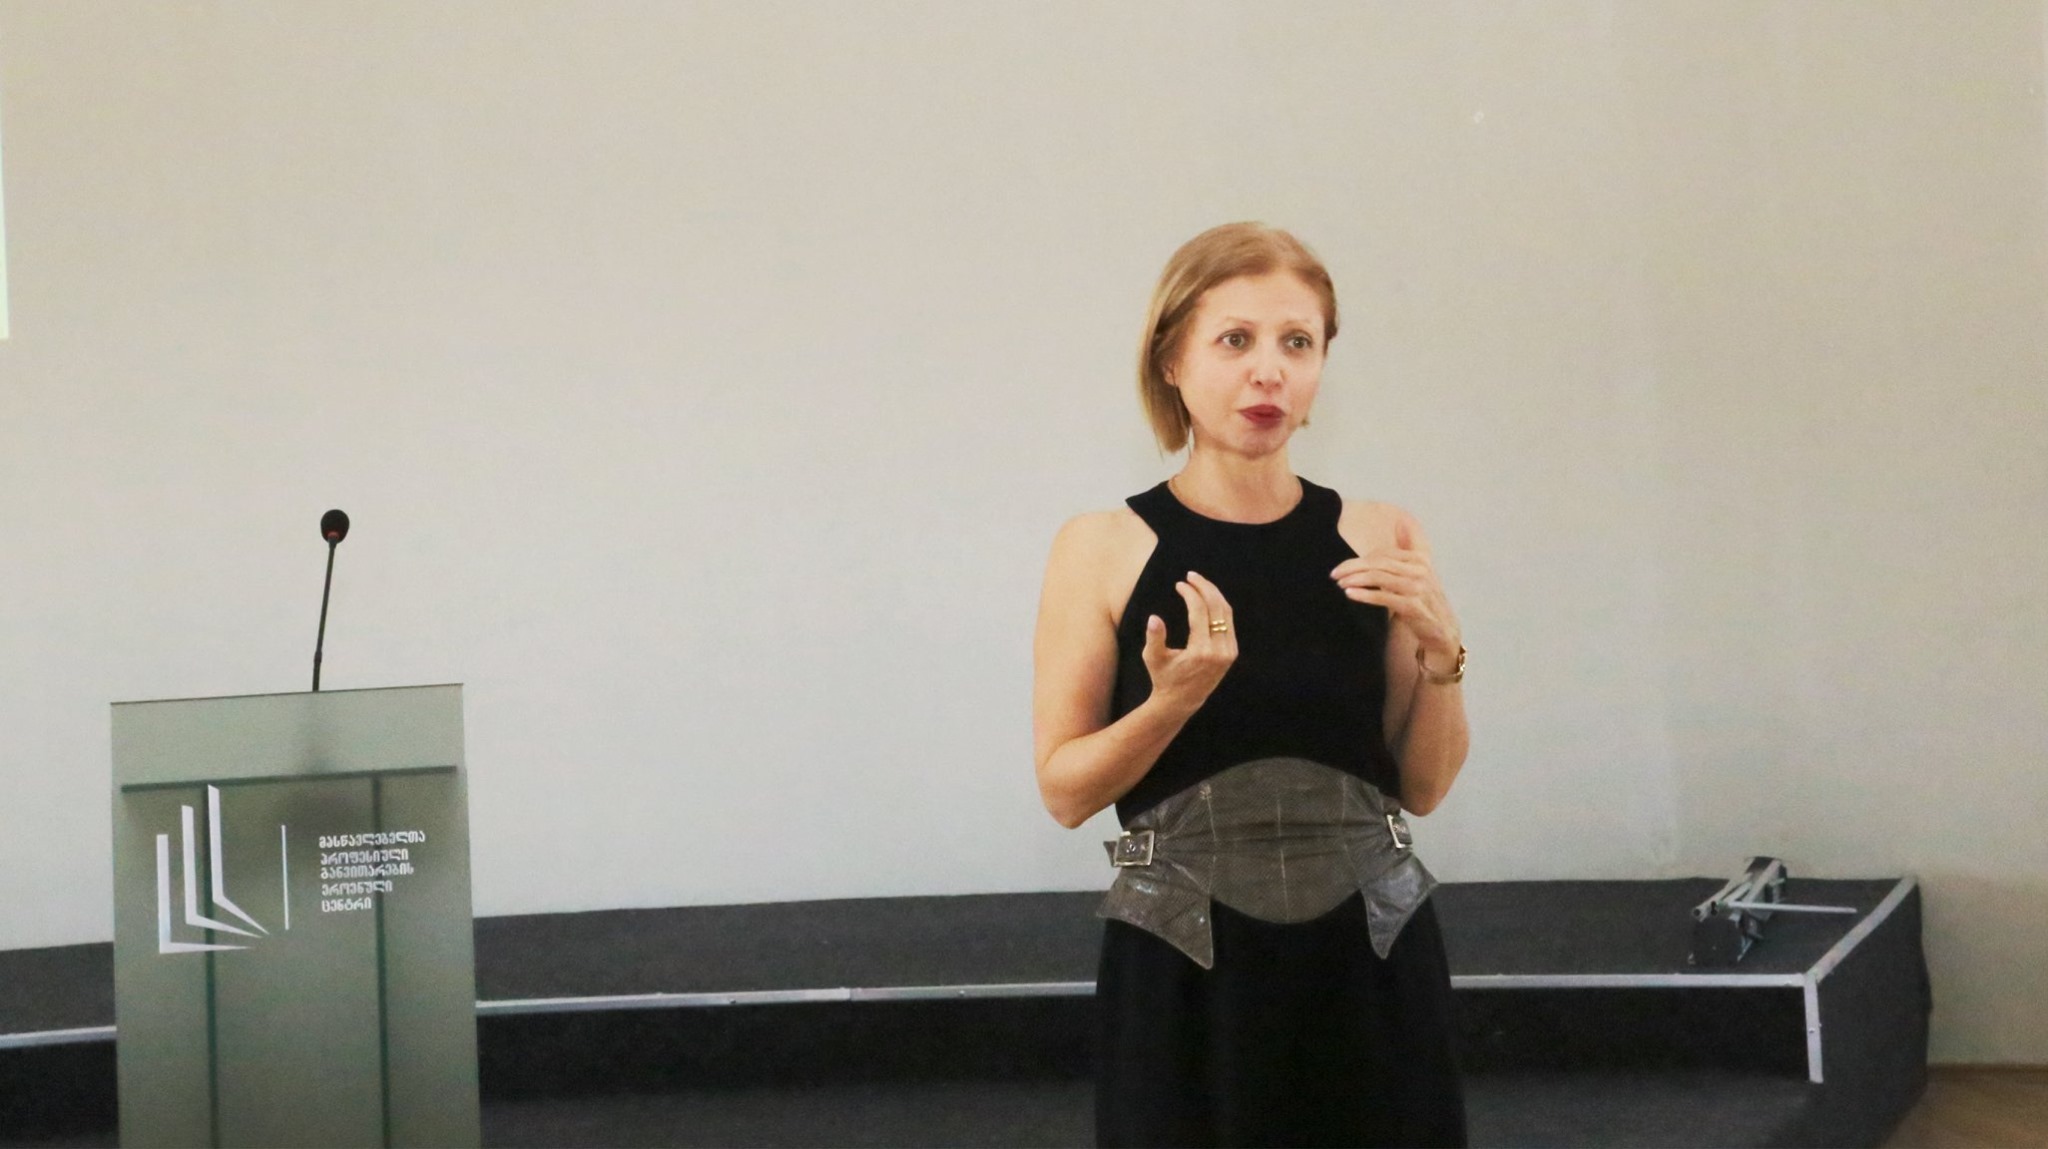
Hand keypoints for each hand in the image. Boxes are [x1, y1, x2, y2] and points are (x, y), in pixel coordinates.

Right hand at [1141, 571, 1237, 715]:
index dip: (1190, 593)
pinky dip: (1219, 606)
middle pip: (1217, 607)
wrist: (1182, 701)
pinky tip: (1207, 598)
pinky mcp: (1231, 653)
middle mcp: (1219, 651)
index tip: (1180, 584)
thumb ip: (1154, 637)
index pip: (1200, 611)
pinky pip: (1228, 622)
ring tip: (1198, 583)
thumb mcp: (1153, 658)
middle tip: (1191, 576)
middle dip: (1204, 587)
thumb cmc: (1163, 677)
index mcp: (1201, 651)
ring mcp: (1228, 652)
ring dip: (1213, 594)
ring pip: (1226, 612)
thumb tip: (1154, 618)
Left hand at [1331, 518, 1461, 672]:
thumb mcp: (1421, 568)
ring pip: (1378, 577)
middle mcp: (1420, 570)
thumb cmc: (1425, 596)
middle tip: (1334, 574)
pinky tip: (1350, 594)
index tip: (1343, 566)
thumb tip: (1401, 521)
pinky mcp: (1412, 606)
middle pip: (1378, 563)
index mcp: (1420, 558)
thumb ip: (1412, 545)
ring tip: (1340, 583)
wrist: (1441, 627)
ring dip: (1355, 579)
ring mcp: (1417, 588)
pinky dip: (1364, 595)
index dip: (1361, 558)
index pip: (1383, 553)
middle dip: (1352, 567)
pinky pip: (1383, 597)